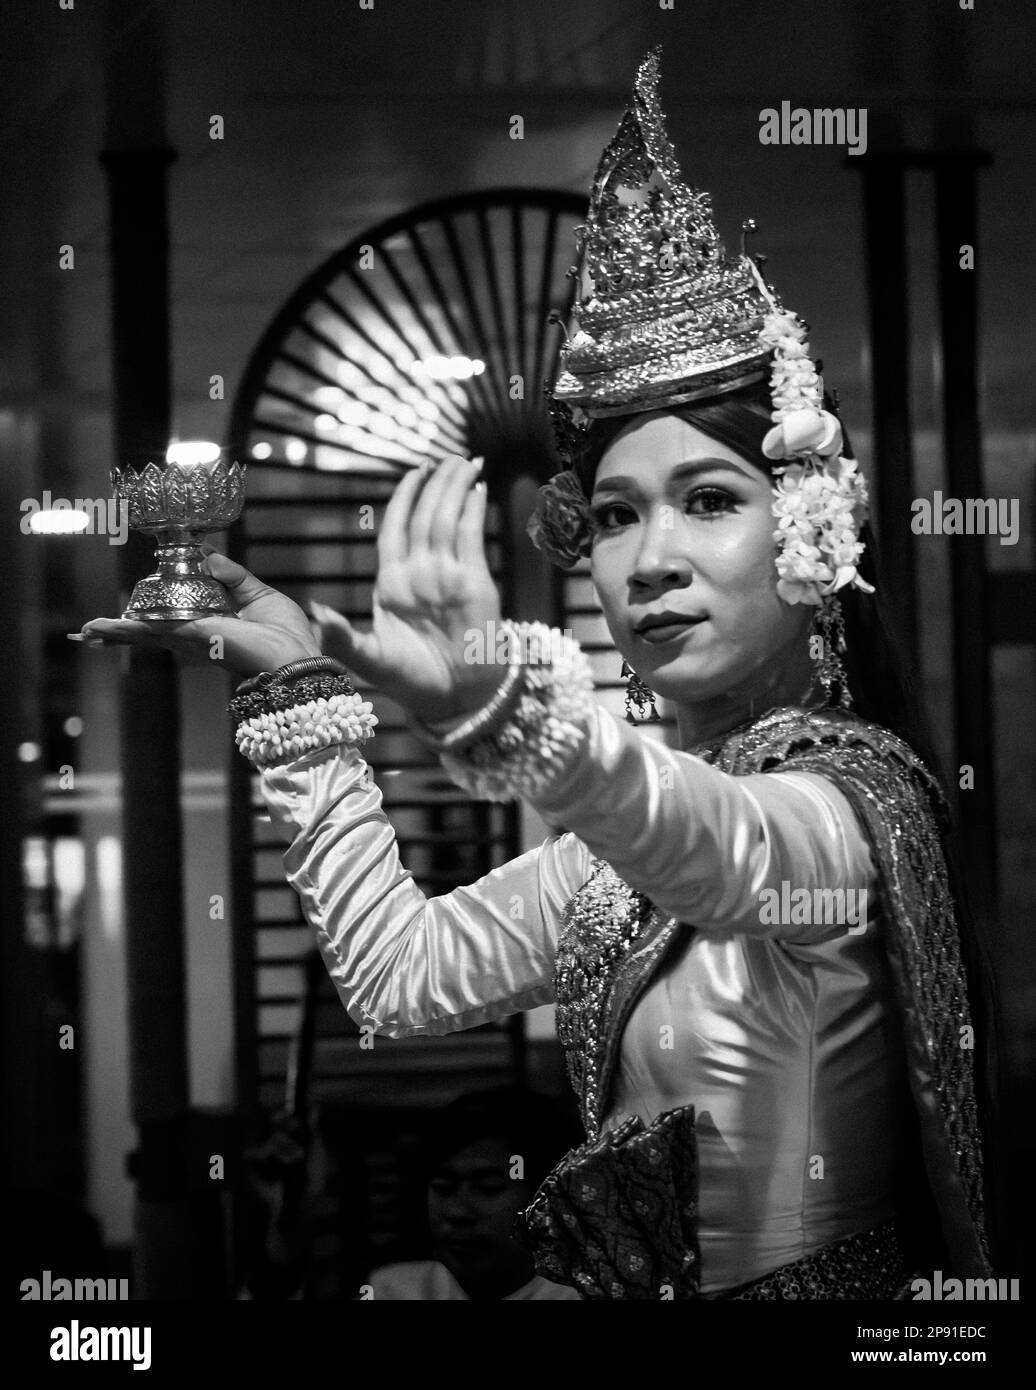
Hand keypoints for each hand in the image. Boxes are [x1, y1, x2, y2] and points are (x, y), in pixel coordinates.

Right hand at [71, 549, 320, 675]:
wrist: (293, 659)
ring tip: (87, 632)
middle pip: (155, 627)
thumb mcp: (259, 594)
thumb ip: (232, 574)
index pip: (180, 611)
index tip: (138, 601)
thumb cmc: (284, 636)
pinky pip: (150, 630)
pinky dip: (123, 630)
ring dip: (115, 631)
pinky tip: (98, 631)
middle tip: (94, 629)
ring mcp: (190, 636)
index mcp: (214, 621)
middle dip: (125, 628)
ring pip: (145, 631)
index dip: (158, 604)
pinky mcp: (188, 635)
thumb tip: (207, 554)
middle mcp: (197, 632)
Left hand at [311, 455, 503, 721]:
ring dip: (457, 489)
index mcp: (393, 583)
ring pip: (450, 520)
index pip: (396, 528)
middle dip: (437, 483)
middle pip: (426, 515)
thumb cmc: (410, 682)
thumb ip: (343, 637)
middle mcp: (422, 573)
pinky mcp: (476, 583)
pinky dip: (475, 512)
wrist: (453, 701)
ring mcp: (450, 576)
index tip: (415, 471)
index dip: (404, 498)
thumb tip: (316, 612)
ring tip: (466, 461)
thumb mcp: (368, 660)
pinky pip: (473, 538)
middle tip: (448, 457)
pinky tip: (479, 490)